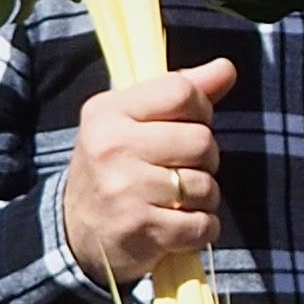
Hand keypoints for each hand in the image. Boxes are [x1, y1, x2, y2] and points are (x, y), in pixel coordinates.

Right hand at [62, 58, 237, 284]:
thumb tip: (226, 68)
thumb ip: (181, 91)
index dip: (201, 109)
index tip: (190, 125)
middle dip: (205, 159)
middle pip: (202, 140)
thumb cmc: (116, 168)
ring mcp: (124, 190)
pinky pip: (203, 225)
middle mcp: (111, 147)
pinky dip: (202, 228)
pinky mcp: (139, 228)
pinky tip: (177, 225)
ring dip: (203, 198)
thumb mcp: (133, 121)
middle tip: (181, 169)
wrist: (78, 234)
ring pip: (206, 186)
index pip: (182, 92)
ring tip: (176, 200)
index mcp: (108, 111)